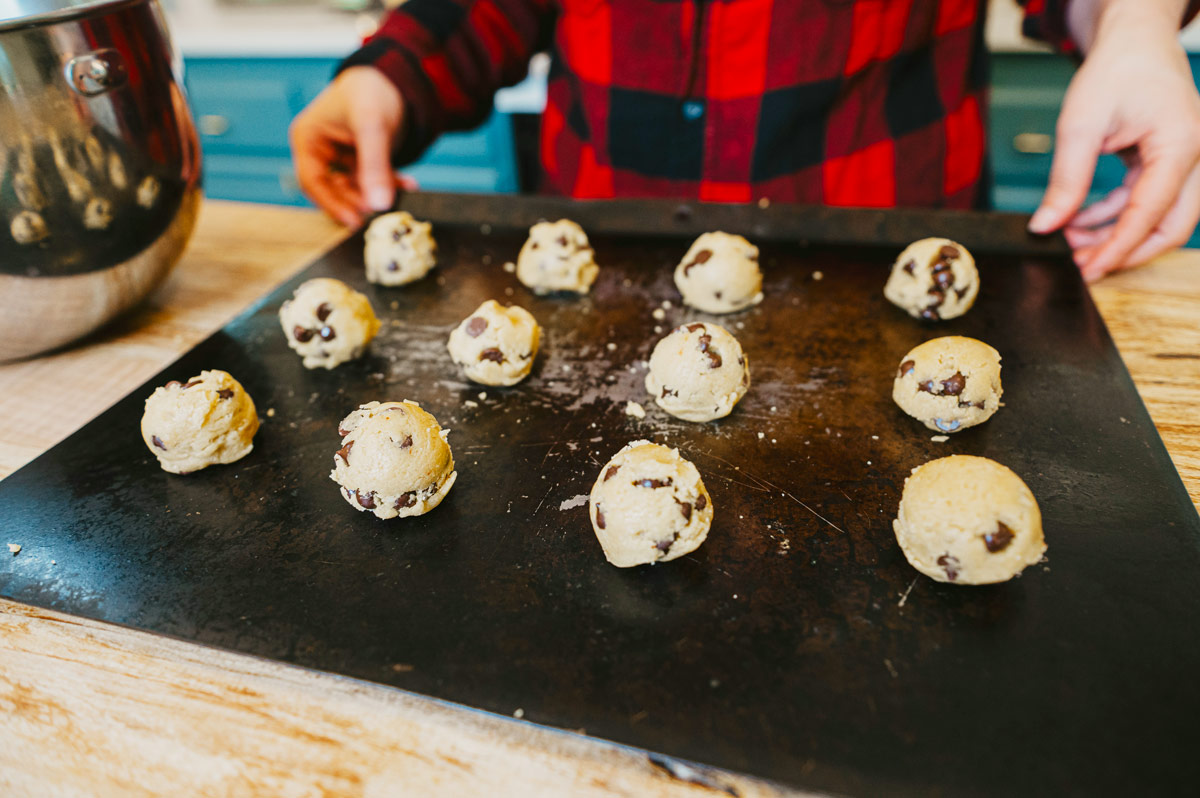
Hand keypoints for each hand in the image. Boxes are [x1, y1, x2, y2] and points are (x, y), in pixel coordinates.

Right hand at [289, 66, 409, 226]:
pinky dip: (388, 184)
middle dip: (360, 201)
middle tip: (382, 213)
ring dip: (377, 193)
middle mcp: (319, 149)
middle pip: (334, 188)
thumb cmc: (372, 91)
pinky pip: (371, 179)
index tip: (356, 221)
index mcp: (308, 138)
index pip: (313, 182)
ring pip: (355, 186)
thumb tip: (379, 206)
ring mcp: (339, 154)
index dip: (333, 204)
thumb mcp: (373, 128)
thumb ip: (375, 167)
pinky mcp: (359, 157)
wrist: (394, 74)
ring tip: (402, 196)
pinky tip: (408, 185)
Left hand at [1027, 1, 1199, 280]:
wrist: (1133, 40)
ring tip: (1069, 239)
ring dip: (1115, 233)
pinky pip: (1146, 201)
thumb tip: (1044, 227)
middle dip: (1125, 251)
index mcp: (1180, 146)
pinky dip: (1114, 214)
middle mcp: (1193, 157)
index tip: (1087, 271)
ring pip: (1158, 217)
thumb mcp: (1079, 126)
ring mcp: (1184, 160)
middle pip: (1170, 226)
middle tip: (1082, 266)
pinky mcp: (1168, 162)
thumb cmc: (1114, 71)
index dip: (1118, 248)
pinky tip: (1079, 220)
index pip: (1150, 213)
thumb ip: (1065, 181)